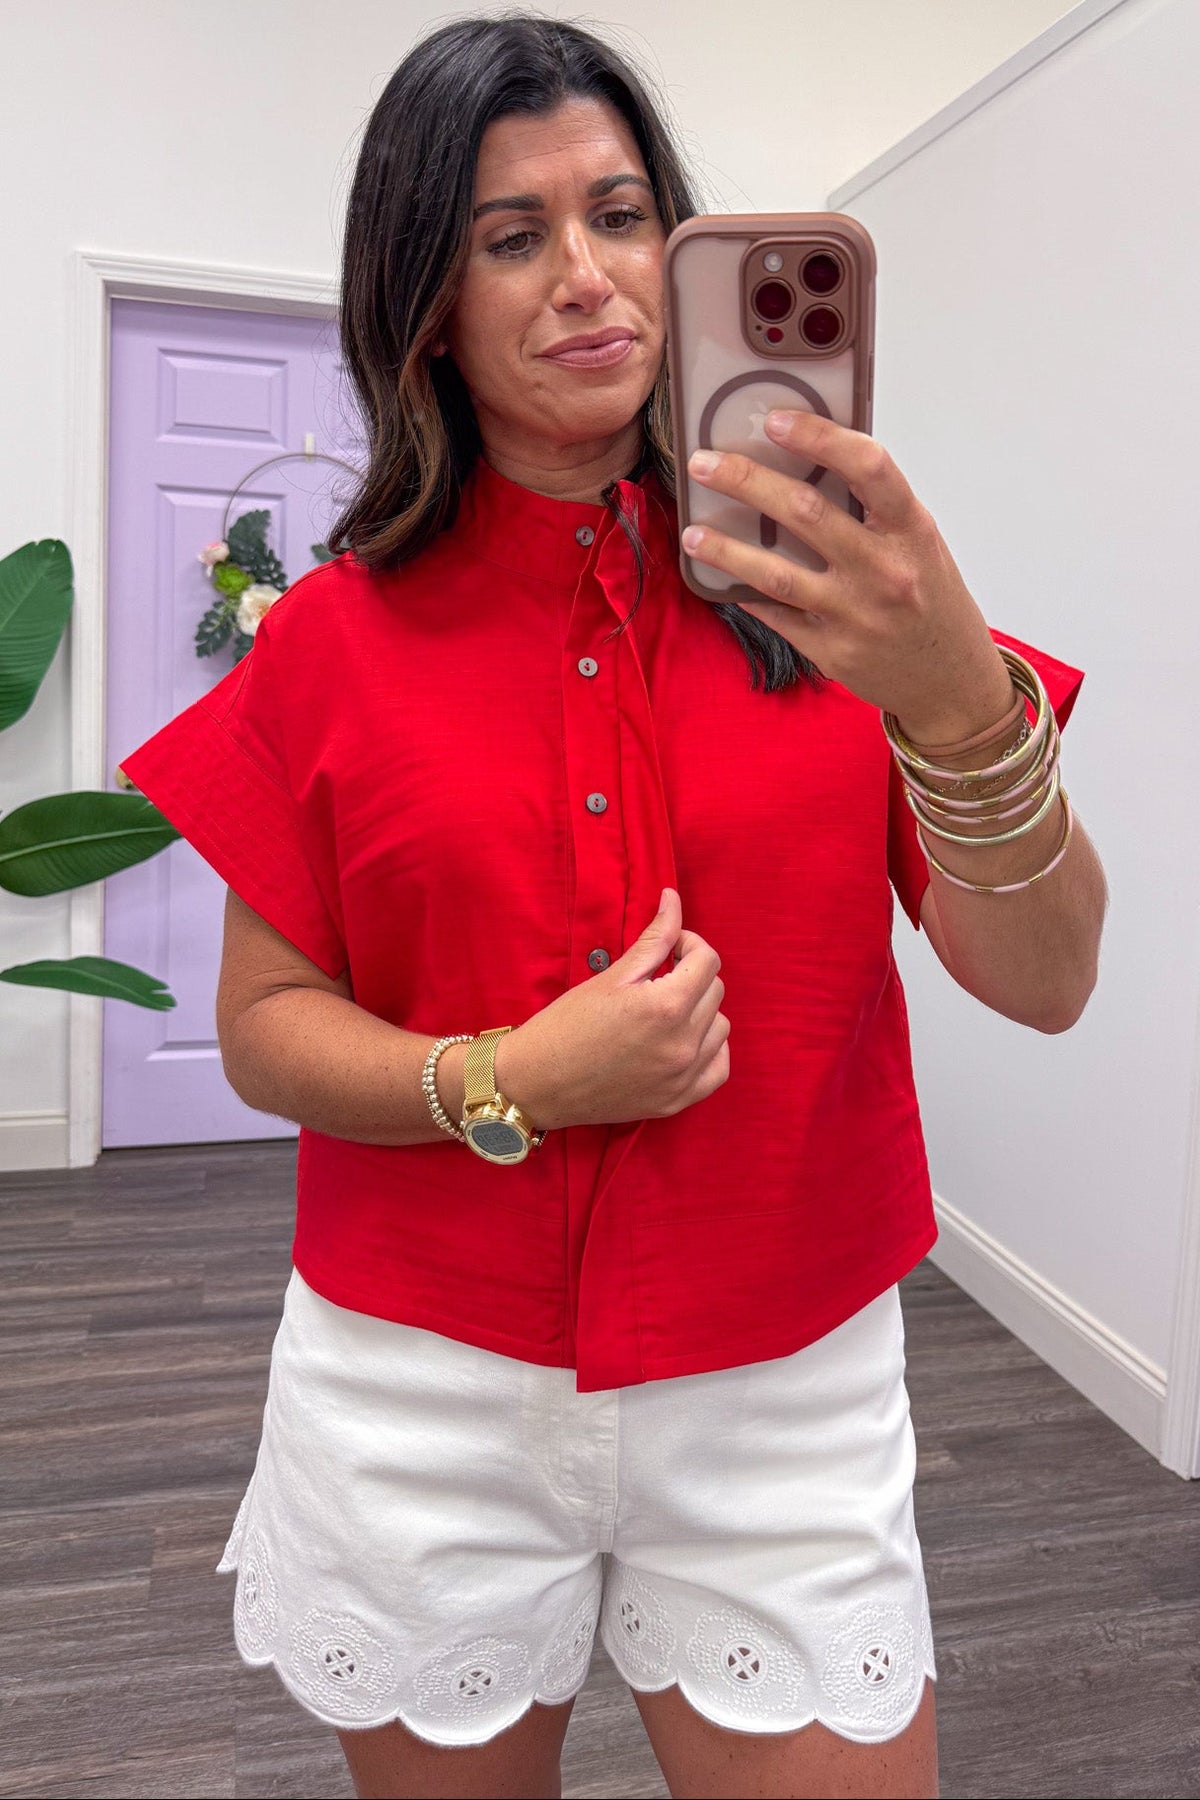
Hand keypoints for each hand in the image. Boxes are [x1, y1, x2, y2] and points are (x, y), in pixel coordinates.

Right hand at [494, 888, 729, 1129]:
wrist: (536, 1084)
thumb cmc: (564, 1026)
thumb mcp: (610, 976)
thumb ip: (653, 938)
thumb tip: (674, 899)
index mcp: (665, 1006)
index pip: (708, 960)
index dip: (689, 944)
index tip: (669, 948)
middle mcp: (681, 1044)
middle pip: (715, 991)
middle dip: (692, 975)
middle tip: (659, 977)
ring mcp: (682, 1077)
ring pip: (720, 1027)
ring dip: (700, 1011)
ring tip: (666, 1010)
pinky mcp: (677, 1101)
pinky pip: (718, 1067)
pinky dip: (708, 1049)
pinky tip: (682, 1040)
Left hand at [682, 410, 1013, 743]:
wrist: (950, 680)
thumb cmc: (931, 598)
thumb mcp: (919, 543)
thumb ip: (875, 509)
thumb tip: (809, 460)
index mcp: (912, 529)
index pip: (868, 466)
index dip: (819, 437)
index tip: (774, 420)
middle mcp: (884, 570)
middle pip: (805, 512)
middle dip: (746, 482)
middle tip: (703, 464)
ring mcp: (855, 614)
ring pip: (776, 573)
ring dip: (725, 550)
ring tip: (691, 533)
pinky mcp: (832, 650)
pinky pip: (776, 615)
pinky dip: (746, 595)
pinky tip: (720, 581)